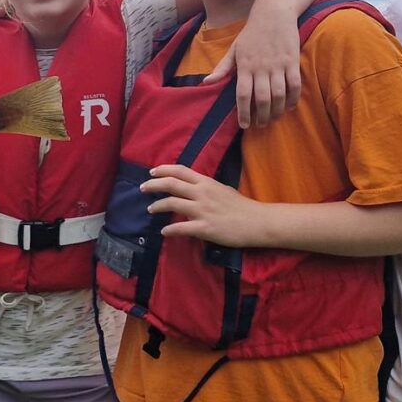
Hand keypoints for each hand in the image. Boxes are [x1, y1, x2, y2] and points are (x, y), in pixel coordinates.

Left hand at [143, 164, 267, 247]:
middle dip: (153, 185)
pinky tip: (164, 232)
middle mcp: (202, 193)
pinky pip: (180, 228)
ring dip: (157, 206)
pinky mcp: (204, 228)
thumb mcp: (222, 190)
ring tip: (151, 209)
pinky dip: (169, 230)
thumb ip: (205, 189)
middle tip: (143, 188)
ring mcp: (202, 210)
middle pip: (171, 184)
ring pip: (172, 204)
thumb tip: (191, 191)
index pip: (181, 171)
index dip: (164, 170)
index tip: (152, 172)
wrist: (258, 222)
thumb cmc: (242, 206)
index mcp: (207, 183)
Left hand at [207, 8, 301, 128]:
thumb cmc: (251, 33)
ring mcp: (278, 65)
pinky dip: (293, 98)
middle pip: (262, 98)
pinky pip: (295, 84)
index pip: (243, 94)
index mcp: (245, 66)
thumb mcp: (234, 49)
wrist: (273, 13)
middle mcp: (261, 67)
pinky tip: (289, 106)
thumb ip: (222, 68)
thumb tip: (206, 82)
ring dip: (277, 111)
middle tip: (260, 125)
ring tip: (274, 119)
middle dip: (262, 116)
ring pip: (279, 94)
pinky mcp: (292, 61)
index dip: (243, 112)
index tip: (244, 124)